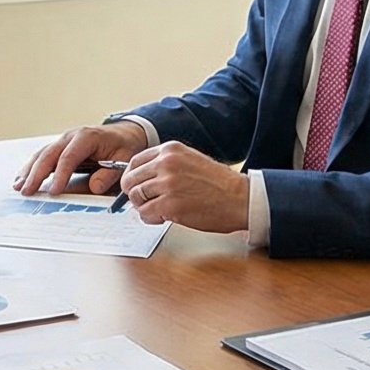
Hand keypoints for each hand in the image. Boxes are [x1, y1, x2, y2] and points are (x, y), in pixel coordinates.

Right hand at [14, 122, 146, 195]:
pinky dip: (31, 168)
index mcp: (86, 137)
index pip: (69, 157)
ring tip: (19, 187)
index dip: (60, 174)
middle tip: (27, 191)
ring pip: (41, 155)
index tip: (54, 191)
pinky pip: (42, 157)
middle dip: (36, 174)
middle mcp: (70, 137)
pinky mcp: (59, 148)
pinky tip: (22, 179)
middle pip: (49, 155)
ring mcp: (62, 141)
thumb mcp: (125, 159)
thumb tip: (94, 187)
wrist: (124, 133)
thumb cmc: (124, 146)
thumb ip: (110, 174)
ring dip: (29, 171)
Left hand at [113, 142, 247, 234]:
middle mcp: (166, 164)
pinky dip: (150, 218)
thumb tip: (144, 177)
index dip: (132, 177)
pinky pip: (145, 213)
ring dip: (143, 207)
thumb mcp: (190, 160)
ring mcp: (167, 184)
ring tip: (157, 211)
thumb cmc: (219, 184)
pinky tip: (162, 218)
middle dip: (134, 194)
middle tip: (143, 202)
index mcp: (170, 150)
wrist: (239, 198)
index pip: (135, 161)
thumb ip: (167, 164)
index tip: (134, 186)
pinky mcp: (170, 205)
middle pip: (130, 180)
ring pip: (136, 197)